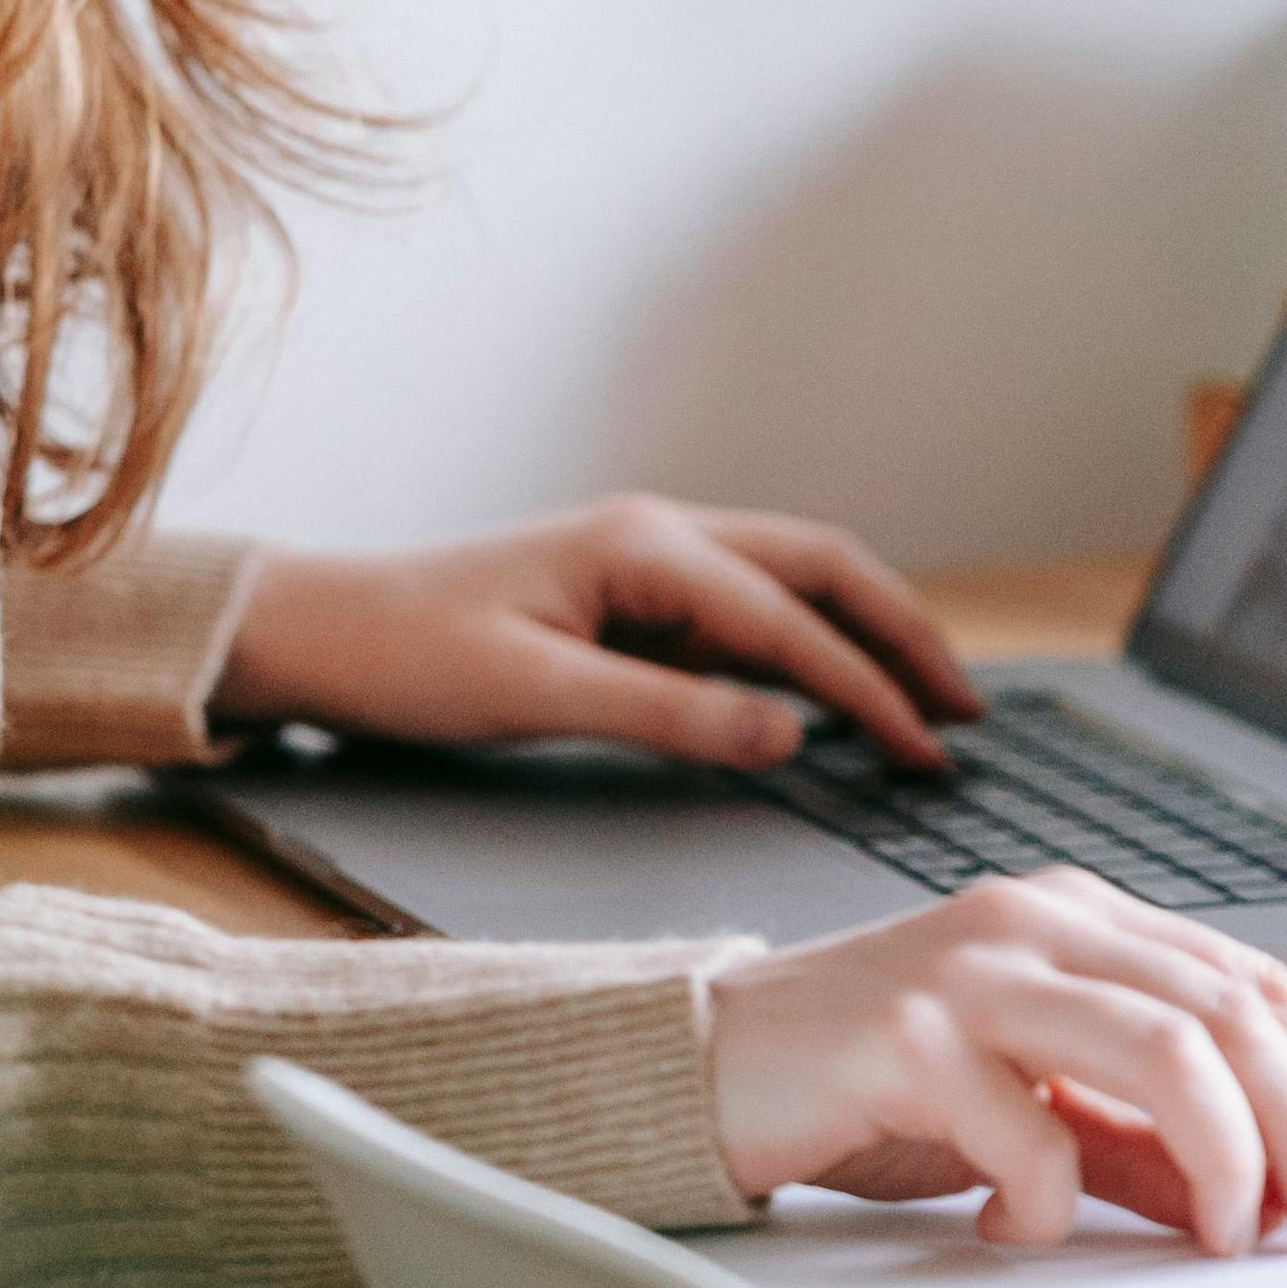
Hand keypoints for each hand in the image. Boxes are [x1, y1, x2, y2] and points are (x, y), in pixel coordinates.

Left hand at [213, 503, 981, 773]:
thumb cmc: (406, 656)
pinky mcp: (630, 597)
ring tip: (930, 701)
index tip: (925, 752)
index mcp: (643, 546)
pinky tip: (830, 696)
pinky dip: (808, 648)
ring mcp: (647, 561)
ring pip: (792, 582)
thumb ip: (669, 715)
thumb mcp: (535, 696)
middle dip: (904, 636)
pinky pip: (746, 613)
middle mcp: (659, 536)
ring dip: (866, 634)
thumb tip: (790, 733)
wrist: (319, 631)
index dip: (868, 689)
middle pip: (822, 568)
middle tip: (967, 713)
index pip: (789, 619)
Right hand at [704, 876, 1286, 1255]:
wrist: (705, 1068)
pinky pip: (1033, 1132)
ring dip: (1225, 1158)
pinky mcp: (907, 1040)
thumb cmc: (861, 1080)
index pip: (1255, 981)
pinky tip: (1017, 1226)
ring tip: (1222, 1232)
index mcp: (1077, 918)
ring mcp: (972, 973)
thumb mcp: (1028, 1106)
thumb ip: (1137, 1140)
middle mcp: (1035, 924)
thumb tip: (1256, 1197)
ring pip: (1167, 1049)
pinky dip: (1050, 1204)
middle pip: (1233, 1012)